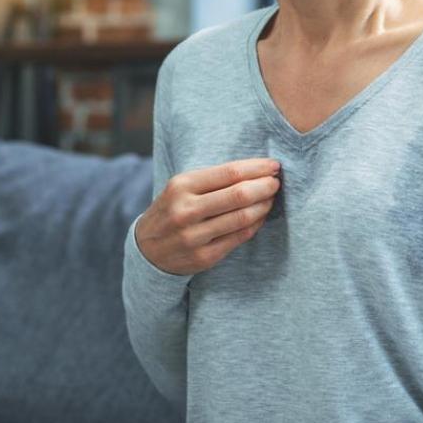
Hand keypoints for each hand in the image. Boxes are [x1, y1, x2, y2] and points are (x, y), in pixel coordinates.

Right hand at [136, 158, 282, 275]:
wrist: (147, 250)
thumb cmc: (172, 210)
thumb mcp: (181, 187)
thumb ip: (214, 179)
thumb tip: (257, 170)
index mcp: (181, 186)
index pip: (230, 172)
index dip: (257, 168)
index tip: (274, 166)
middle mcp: (185, 211)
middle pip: (239, 195)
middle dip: (265, 186)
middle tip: (276, 183)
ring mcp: (194, 236)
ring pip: (243, 217)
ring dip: (264, 205)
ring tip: (270, 198)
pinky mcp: (204, 257)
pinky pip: (240, 237)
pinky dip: (255, 224)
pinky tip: (260, 216)